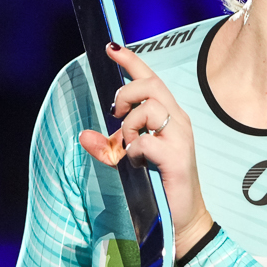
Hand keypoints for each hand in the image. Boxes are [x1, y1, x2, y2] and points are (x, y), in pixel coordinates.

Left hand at [78, 43, 216, 258]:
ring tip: (130, 149)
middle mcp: (178, 120)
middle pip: (149, 86)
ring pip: (147, 110)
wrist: (184, 219)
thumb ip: (109, 147)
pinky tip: (137, 165)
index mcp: (170, 116)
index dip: (131, 61)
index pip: (151, 79)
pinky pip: (144, 142)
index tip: (111, 47)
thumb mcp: (130, 162)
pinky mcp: (177, 157)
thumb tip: (83, 135)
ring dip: (128, 129)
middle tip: (116, 116)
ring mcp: (180, 137)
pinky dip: (132, 153)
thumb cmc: (160, 186)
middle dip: (125, 95)